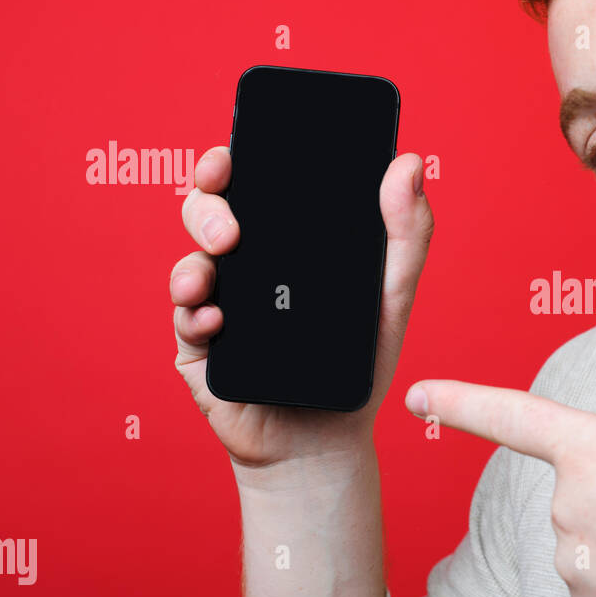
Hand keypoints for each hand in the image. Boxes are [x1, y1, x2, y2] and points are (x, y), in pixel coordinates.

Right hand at [170, 146, 433, 472]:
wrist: (331, 441)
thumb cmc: (358, 363)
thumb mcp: (392, 295)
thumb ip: (406, 231)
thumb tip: (411, 162)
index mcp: (283, 244)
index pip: (249, 186)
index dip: (229, 162)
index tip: (231, 155)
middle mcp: (244, 266)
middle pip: (206, 214)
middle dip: (207, 205)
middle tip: (232, 226)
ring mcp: (218, 305)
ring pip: (188, 263)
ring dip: (194, 258)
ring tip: (219, 262)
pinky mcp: (201, 352)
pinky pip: (184, 323)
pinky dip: (195, 315)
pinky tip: (215, 317)